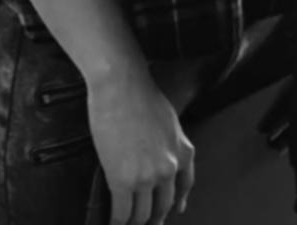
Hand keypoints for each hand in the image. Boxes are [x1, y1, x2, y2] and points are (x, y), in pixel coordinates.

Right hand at [87, 65, 193, 224]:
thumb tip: (162, 155)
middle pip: (164, 205)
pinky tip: (111, 223)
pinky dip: (116, 222)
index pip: (185, 186)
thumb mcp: (169, 120)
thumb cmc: (140, 95)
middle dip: (154, 218)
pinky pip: (121, 212)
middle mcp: (170, 168)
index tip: (176, 210)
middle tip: (147, 224)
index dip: (178, 202)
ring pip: (142, 214)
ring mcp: (148, 177)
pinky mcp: (123, 180)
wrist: (122, 86)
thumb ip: (170, 142)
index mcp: (184, 151)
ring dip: (134, 223)